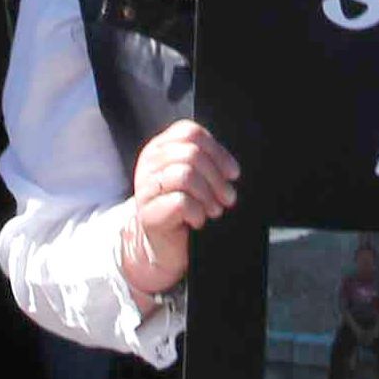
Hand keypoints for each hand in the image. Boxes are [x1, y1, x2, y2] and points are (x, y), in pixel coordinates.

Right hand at [117, 118, 236, 302]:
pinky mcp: (148, 213)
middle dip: (216, 178)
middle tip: (227, 198)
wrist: (164, 245)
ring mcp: (146, 188)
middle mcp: (149, 164)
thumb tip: (231, 171)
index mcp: (160, 148)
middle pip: (191, 154)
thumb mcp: (195, 178)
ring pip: (185, 175)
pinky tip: (198, 221)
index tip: (232, 174)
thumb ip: (207, 163)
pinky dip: (197, 213)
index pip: (190, 133)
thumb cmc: (184, 209)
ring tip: (214, 211)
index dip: (217, 152)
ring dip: (208, 196)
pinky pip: (180, 202)